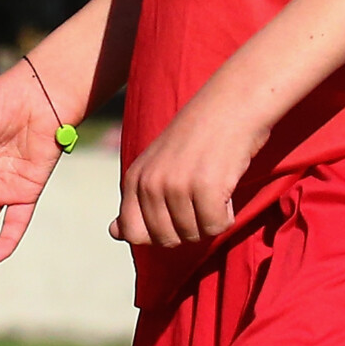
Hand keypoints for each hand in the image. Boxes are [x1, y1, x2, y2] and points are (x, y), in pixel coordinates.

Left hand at [112, 89, 263, 247]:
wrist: (230, 105)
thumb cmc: (196, 139)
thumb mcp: (155, 166)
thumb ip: (135, 201)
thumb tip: (114, 234)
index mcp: (133, 179)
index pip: (132, 233)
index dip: (157, 233)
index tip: (173, 213)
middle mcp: (149, 183)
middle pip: (166, 240)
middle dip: (187, 229)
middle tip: (198, 199)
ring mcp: (176, 185)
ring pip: (193, 235)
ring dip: (210, 219)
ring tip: (212, 187)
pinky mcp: (206, 187)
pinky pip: (216, 226)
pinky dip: (227, 215)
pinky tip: (225, 188)